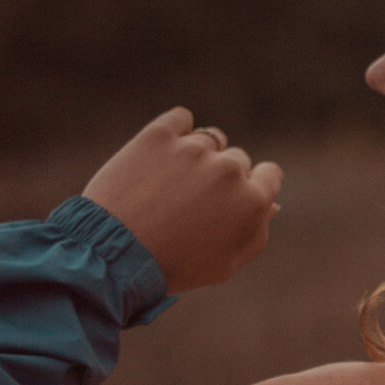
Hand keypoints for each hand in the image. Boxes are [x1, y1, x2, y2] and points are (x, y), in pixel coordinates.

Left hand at [81, 109, 282, 292]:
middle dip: (221, 177)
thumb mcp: (225, 264)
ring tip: (170, 185)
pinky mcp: (159, 135)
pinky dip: (176, 130)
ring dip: (197, 156)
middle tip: (191, 203)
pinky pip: (180, 118)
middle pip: (236, 159)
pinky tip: (163, 153)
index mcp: (252, 201)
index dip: (252, 186)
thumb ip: (255, 232)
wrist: (113, 255)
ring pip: (208, 140)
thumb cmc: (174, 266)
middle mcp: (229, 169)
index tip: (230, 197)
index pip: (270, 174)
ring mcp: (193, 149)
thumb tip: (271, 204)